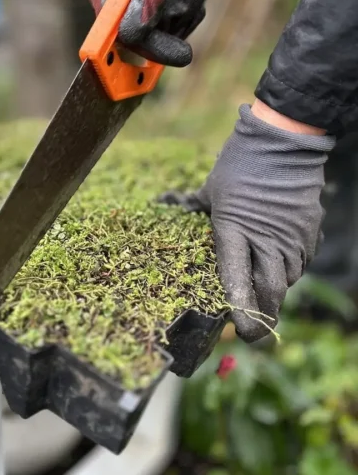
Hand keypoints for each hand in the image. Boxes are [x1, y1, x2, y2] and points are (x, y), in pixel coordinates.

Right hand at [86, 0, 217, 66]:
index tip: (154, 60)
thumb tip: (133, 37)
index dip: (133, 43)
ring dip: (185, 16)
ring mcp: (129, 14)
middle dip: (171, 21)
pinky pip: (171, 35)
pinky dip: (188, 19)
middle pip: (136, 40)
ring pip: (160, 38)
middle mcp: (110, 2)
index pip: (108, 29)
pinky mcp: (148, 21)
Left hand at [162, 104, 334, 341]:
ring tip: (263, 298)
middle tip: (254, 330)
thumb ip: (190, 205)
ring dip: (276, 292)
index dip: (241, 312)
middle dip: (263, 316)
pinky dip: (290, 270)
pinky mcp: (310, 231)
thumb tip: (163, 202)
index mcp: (234, 231)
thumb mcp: (211, 189)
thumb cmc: (239, 165)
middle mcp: (266, 241)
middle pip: (270, 292)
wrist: (282, 143)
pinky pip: (302, 261)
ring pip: (288, 280)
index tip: (239, 331)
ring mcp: (292, 237)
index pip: (237, 281)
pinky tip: (279, 266)